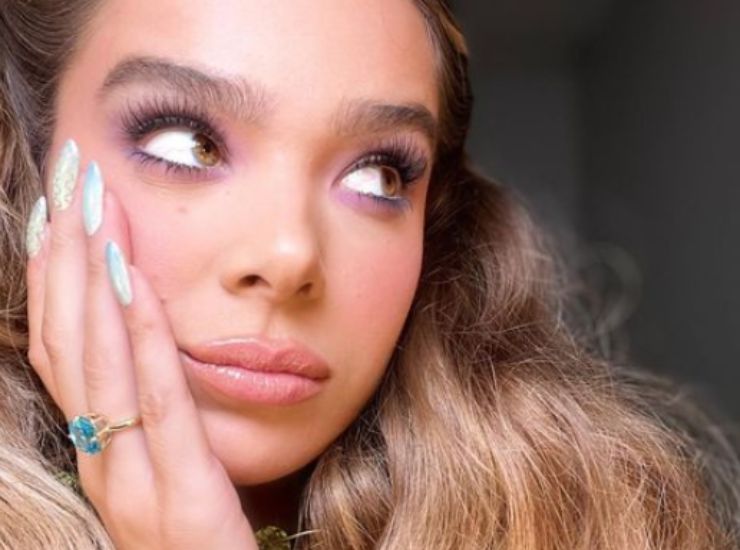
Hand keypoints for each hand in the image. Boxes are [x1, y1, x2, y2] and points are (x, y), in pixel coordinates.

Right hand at [25, 141, 258, 549]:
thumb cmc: (205, 542)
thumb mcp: (174, 471)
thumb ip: (158, 419)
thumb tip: (155, 347)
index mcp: (101, 452)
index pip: (62, 348)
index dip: (53, 275)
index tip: (59, 209)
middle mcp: (101, 462)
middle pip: (68, 338)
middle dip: (67, 251)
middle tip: (71, 174)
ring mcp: (129, 483)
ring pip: (94, 360)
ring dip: (91, 274)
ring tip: (92, 204)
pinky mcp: (178, 496)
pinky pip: (153, 401)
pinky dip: (138, 336)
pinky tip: (134, 281)